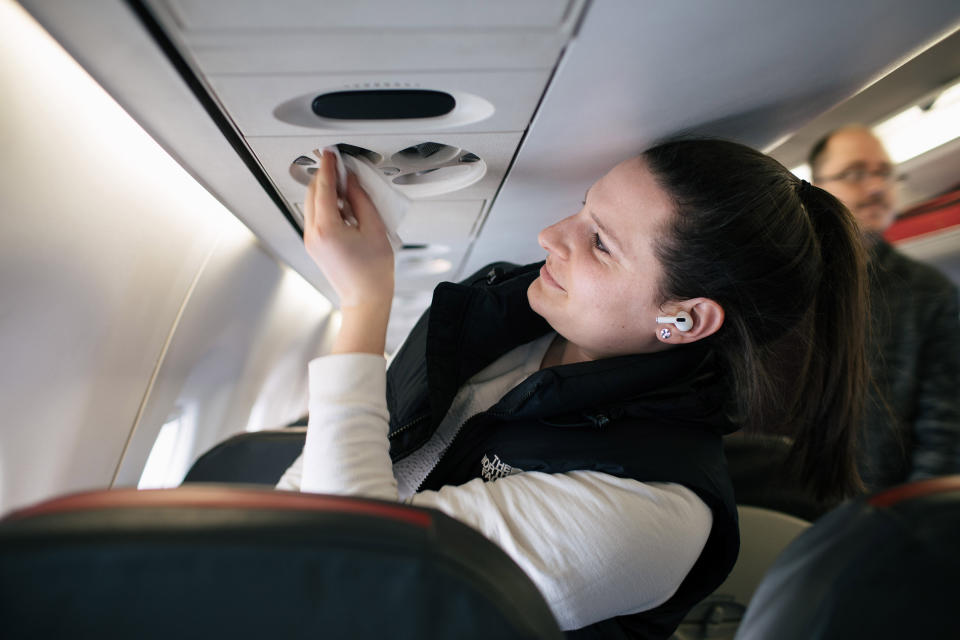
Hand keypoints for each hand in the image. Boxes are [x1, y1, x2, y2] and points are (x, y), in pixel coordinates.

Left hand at [303, 150, 394, 309]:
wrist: (365, 298)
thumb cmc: (372, 273)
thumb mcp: (374, 228)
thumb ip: (360, 199)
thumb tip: (351, 181)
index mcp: (327, 228)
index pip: (322, 187)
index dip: (327, 167)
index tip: (330, 154)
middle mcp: (313, 234)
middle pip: (312, 193)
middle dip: (325, 178)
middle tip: (341, 168)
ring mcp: (311, 241)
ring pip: (312, 205)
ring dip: (327, 193)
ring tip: (348, 191)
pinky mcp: (315, 245)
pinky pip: (316, 217)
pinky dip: (327, 206)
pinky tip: (345, 208)